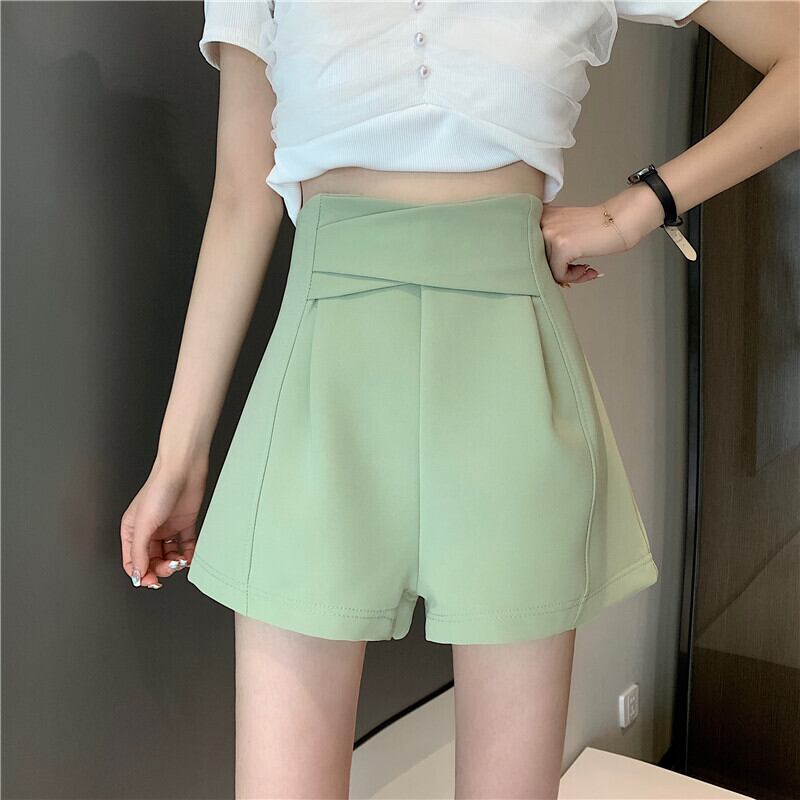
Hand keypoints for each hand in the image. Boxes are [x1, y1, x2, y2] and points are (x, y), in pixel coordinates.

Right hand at [120, 452, 207, 588]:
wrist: (184, 470)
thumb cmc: (159, 488)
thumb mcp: (143, 524)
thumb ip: (139, 551)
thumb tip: (137, 574)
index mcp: (132, 530)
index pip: (133, 561)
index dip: (141, 573)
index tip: (151, 580)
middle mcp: (149, 531)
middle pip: (152, 560)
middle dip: (160, 567)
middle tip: (170, 566)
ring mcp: (167, 528)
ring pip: (169, 555)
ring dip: (174, 562)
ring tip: (180, 559)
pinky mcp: (184, 524)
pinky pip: (186, 546)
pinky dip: (188, 554)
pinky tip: (190, 556)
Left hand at [539, 183, 663, 286]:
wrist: (621, 220)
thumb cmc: (598, 227)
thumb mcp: (564, 228)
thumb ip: (549, 244)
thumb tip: (537, 273)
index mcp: (540, 216)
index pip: (533, 251)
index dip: (552, 263)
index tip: (571, 265)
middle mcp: (542, 222)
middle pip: (539, 261)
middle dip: (562, 270)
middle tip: (582, 270)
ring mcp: (550, 233)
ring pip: (549, 270)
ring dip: (570, 275)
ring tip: (587, 269)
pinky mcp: (561, 246)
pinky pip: (559, 274)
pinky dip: (575, 277)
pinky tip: (589, 269)